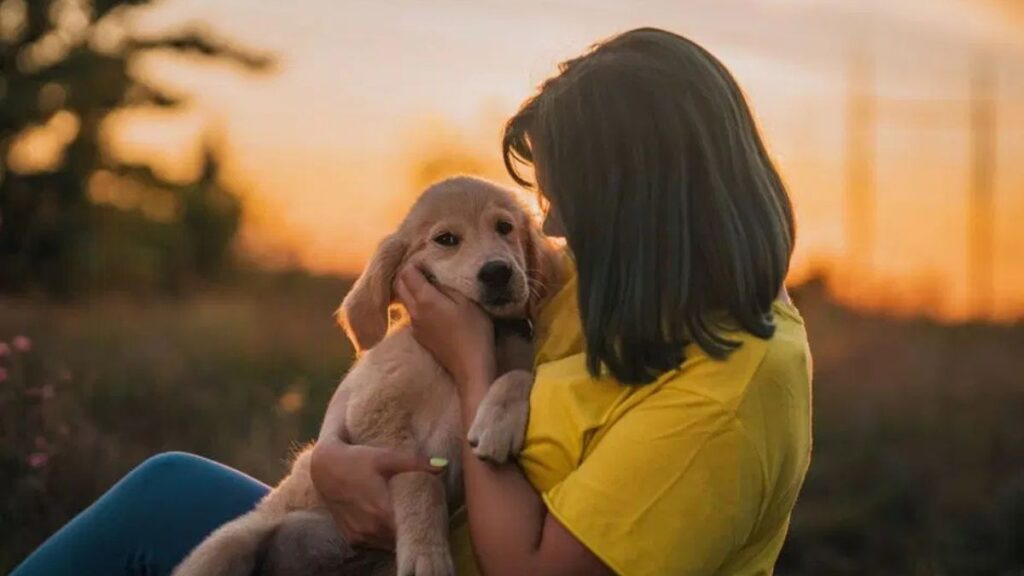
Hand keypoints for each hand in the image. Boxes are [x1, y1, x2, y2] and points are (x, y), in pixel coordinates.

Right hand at [310, 436, 442, 549]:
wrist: (324, 467)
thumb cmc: (358, 459)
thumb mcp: (387, 457)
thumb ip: (416, 463)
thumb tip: (443, 464)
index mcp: (382, 512)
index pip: (410, 532)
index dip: (422, 528)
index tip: (433, 522)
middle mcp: (370, 529)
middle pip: (400, 541)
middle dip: (411, 533)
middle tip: (424, 522)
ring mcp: (359, 536)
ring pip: (387, 545)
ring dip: (396, 537)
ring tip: (408, 523)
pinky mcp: (352, 538)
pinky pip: (374, 544)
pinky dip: (382, 537)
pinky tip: (388, 524)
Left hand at [394, 266, 495, 386]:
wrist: (470, 367)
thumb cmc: (474, 331)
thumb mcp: (466, 301)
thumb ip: (446, 285)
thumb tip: (433, 275)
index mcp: (425, 300)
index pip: (406, 273)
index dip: (416, 263)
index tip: (429, 260)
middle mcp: (414, 312)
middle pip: (399, 285)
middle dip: (408, 274)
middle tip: (425, 269)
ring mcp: (415, 326)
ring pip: (405, 300)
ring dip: (412, 290)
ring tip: (430, 286)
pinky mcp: (420, 337)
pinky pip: (412, 314)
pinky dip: (418, 305)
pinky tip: (435, 307)